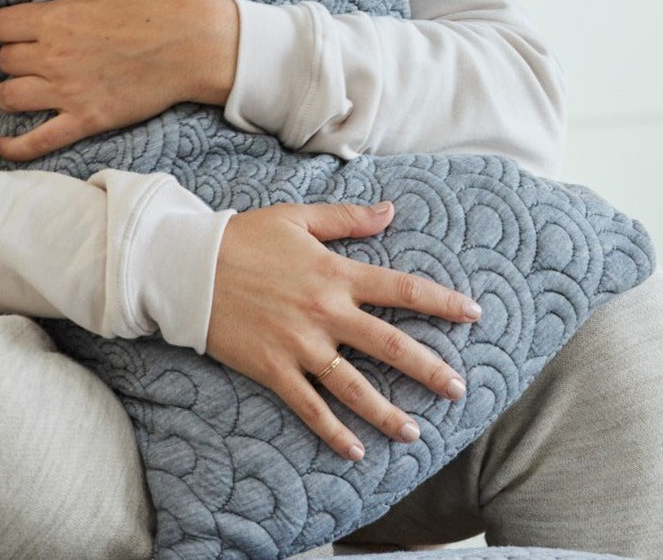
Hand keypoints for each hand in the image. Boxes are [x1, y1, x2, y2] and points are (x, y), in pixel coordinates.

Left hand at [0, 0, 239, 161]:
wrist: (199, 45)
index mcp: (57, 18)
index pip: (0, 26)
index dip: (7, 24)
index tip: (22, 24)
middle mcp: (55, 57)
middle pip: (6, 60)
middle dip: (15, 53)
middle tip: (34, 50)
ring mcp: (69, 92)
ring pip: (11, 97)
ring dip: (11, 90)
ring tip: (24, 84)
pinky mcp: (87, 119)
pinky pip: (39, 140)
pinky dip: (15, 146)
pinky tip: (2, 144)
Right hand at [206, 200, 480, 460]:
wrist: (190, 266)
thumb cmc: (244, 237)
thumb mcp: (297, 218)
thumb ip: (346, 218)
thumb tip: (390, 210)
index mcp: (334, 273)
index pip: (400, 288)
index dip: (441, 301)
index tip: (473, 314)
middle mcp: (324, 312)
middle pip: (389, 345)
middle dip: (429, 368)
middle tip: (458, 388)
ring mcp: (299, 344)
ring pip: (354, 386)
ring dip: (388, 412)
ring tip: (415, 432)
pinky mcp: (273, 368)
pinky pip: (310, 407)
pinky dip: (333, 432)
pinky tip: (355, 452)